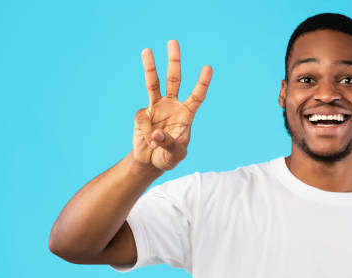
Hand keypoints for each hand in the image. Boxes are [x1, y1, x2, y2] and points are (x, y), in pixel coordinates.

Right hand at [131, 40, 211, 171]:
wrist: (151, 162)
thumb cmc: (169, 157)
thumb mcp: (176, 155)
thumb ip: (170, 145)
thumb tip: (157, 134)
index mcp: (187, 114)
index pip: (197, 96)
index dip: (202, 83)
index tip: (208, 68)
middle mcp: (172, 106)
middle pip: (174, 79)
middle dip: (174, 61)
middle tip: (173, 42)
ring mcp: (156, 107)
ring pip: (153, 83)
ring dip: (150, 67)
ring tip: (147, 50)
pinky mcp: (142, 115)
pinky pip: (143, 120)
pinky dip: (146, 132)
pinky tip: (151, 142)